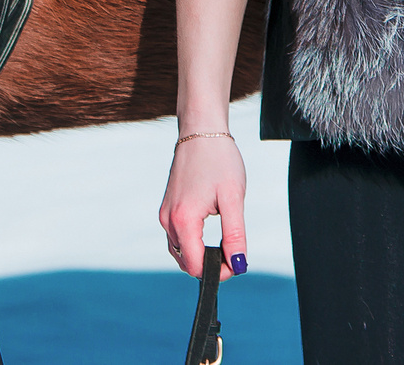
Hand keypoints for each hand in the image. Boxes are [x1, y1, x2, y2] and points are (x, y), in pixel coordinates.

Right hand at [158, 133, 249, 278]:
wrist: (201, 131)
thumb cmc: (220, 160)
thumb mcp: (234, 198)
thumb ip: (235, 235)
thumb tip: (238, 265)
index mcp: (183, 220)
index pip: (196, 266)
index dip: (218, 273)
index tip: (237, 265)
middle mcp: (168, 221)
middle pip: (186, 262)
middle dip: (209, 266)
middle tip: (234, 255)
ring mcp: (165, 214)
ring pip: (180, 252)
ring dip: (200, 256)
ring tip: (225, 245)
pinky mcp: (167, 208)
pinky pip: (177, 238)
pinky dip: (192, 244)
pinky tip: (210, 235)